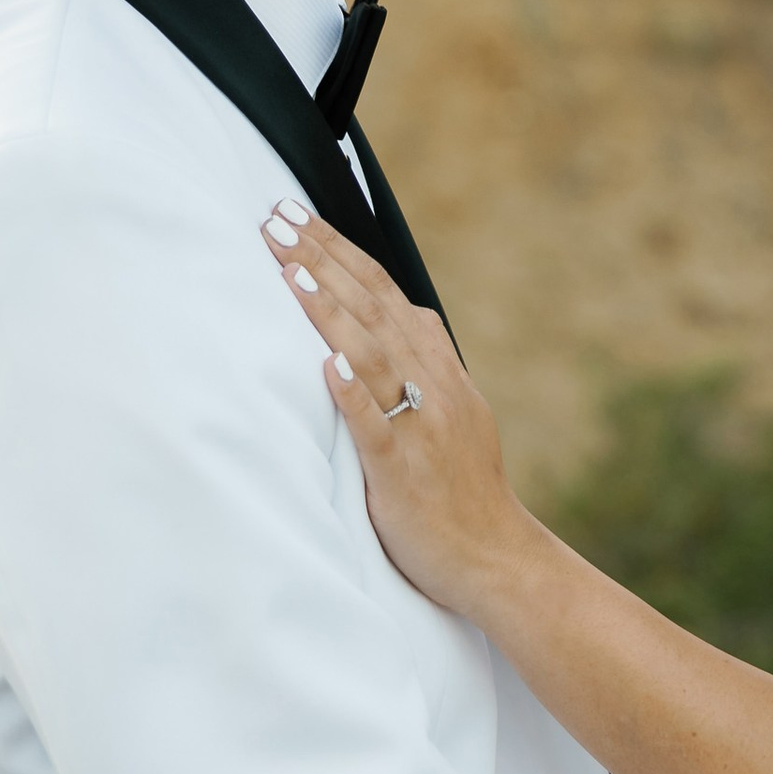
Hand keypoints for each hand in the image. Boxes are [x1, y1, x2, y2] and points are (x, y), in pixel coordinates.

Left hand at [261, 198, 531, 623]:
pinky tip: (329, 364)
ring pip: (374, 354)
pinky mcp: (404, 472)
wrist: (496, 557)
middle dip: (321, 258)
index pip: (383, 292)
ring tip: (289, 271)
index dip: (340, 251)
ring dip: (330, 309)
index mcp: (440, 368)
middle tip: (275, 217)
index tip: (297, 216)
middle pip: (372, 307)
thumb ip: (422, 369)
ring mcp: (421, 426)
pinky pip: (379, 426)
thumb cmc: (462, 491)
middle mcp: (434, 385)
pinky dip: (355, 393)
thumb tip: (390, 327)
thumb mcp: (452, 414)